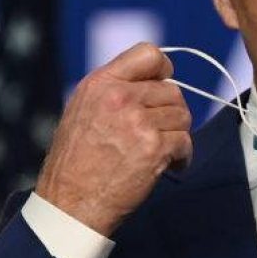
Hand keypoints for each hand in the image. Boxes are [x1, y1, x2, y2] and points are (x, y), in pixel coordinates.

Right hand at [35, 42, 191, 235]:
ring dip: (177, 135)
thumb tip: (157, 78)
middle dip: (170, 112)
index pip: (149, 53)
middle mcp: (119, 97)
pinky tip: (168, 165)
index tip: (162, 84)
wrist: (70, 204)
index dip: (162, 69)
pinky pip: (185, 142)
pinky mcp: (153, 147)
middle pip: (172, 90)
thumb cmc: (77, 160)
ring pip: (182, 115)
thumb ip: (116, 88)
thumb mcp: (84, 109)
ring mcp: (138, 122)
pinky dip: (181, 156)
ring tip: (158, 150)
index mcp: (101, 83)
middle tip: (157, 132)